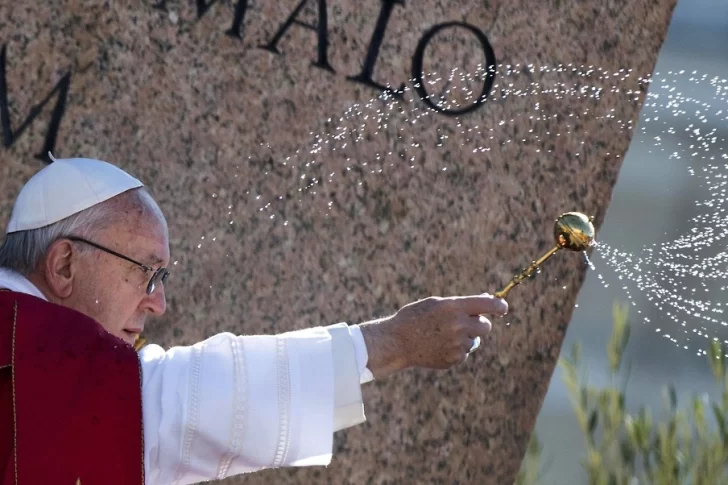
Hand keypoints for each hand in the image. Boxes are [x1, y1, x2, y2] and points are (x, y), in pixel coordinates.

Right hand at [359, 294, 507, 378]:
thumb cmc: (415, 318)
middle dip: (479, 324)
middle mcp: (459, 325)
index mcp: (455, 307)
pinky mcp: (454, 359)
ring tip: (441, 336)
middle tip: (466, 323)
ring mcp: (457, 344)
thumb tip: (486, 300)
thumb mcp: (436, 303)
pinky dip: (456, 350)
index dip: (499, 306)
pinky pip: (464, 353)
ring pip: (474, 341)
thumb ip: (461, 304)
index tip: (502, 308)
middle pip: (485, 327)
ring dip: (464, 338)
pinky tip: (438, 346)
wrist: (397, 342)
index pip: (488, 305)